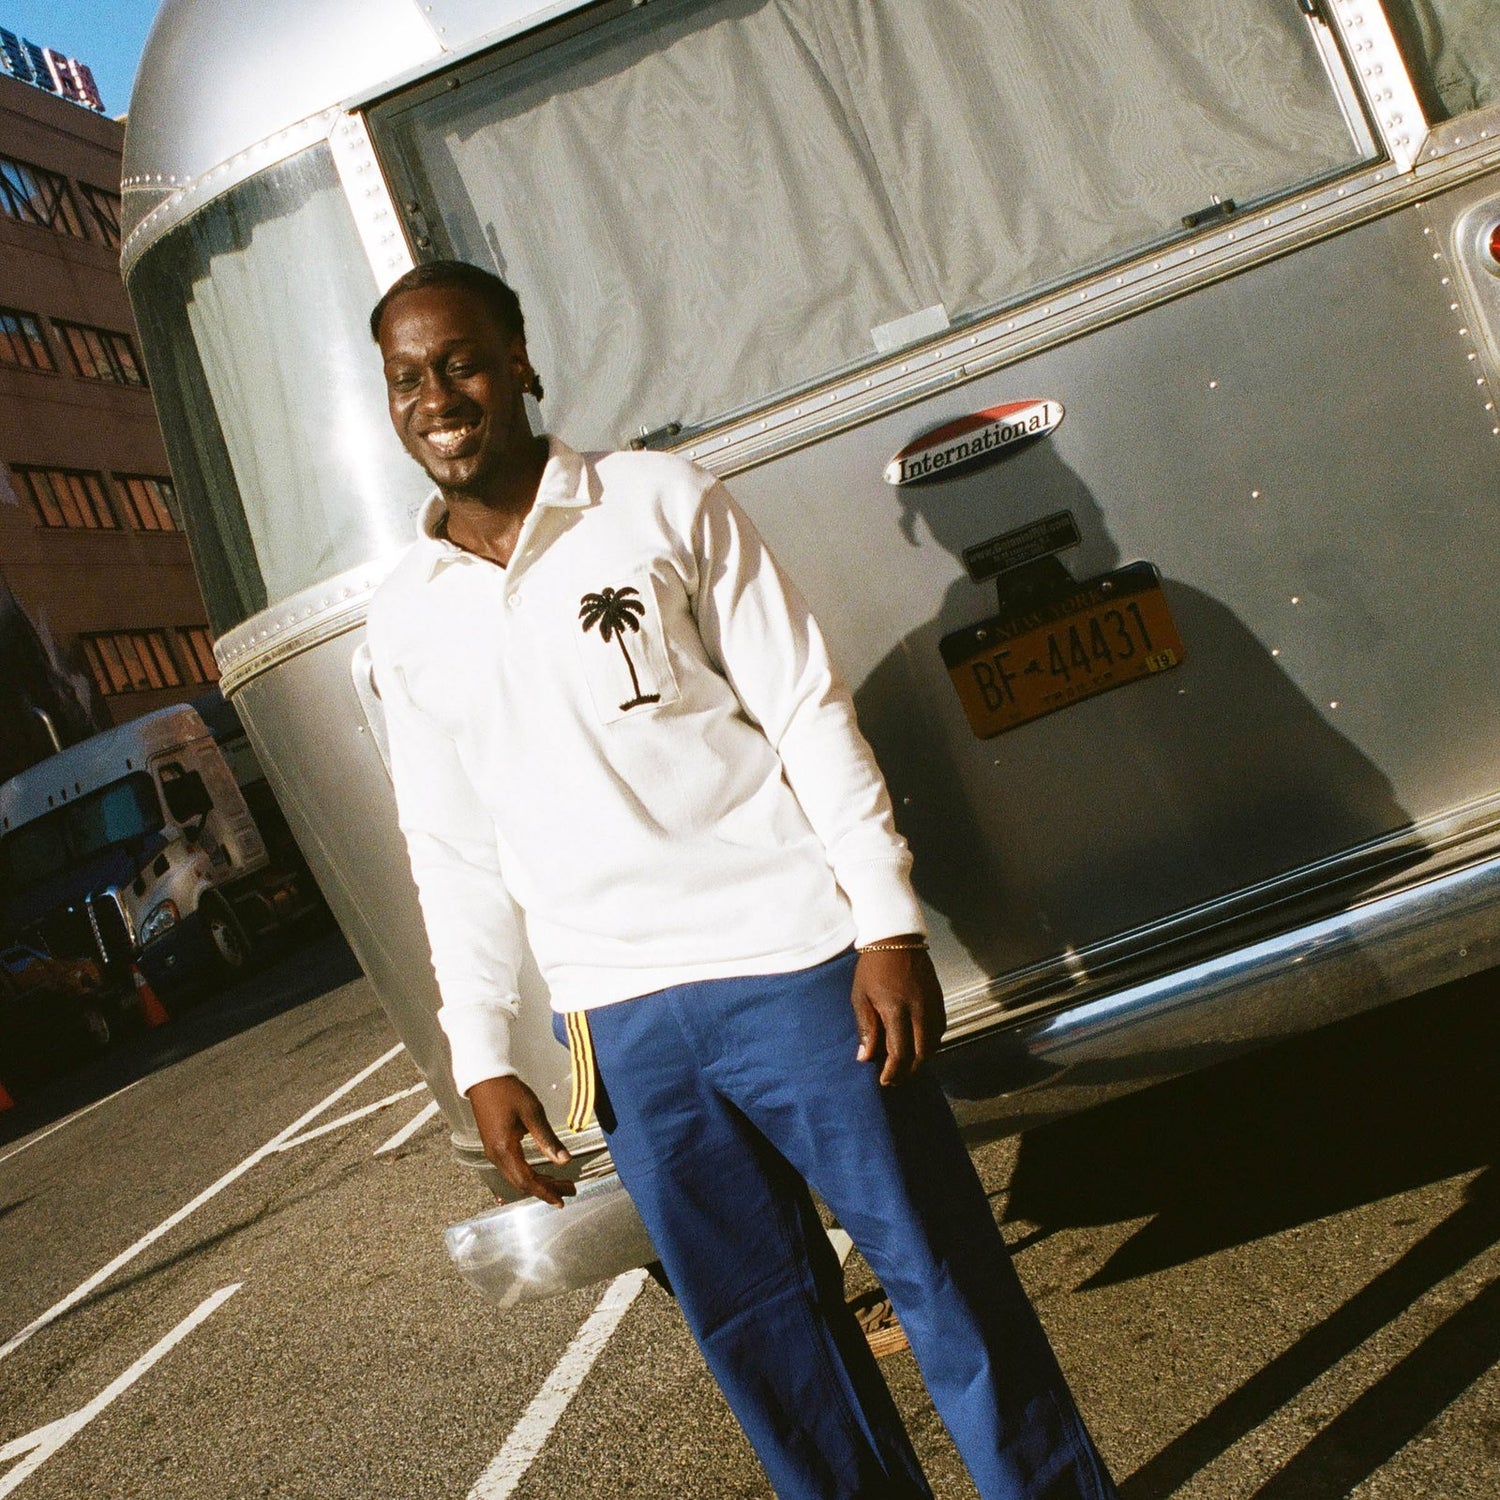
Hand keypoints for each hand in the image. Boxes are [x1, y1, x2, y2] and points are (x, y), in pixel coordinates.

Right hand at [467, 1074, 575, 1207]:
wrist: (485, 1078)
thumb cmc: (508, 1092)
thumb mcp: (532, 1113)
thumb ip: (548, 1139)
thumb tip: (565, 1161)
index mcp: (504, 1149)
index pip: (527, 1181)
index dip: (545, 1192)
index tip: (562, 1200)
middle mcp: (496, 1156)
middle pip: (522, 1183)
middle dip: (546, 1189)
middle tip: (569, 1190)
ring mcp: (493, 1152)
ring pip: (516, 1177)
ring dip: (538, 1182)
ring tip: (560, 1182)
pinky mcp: (494, 1146)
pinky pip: (512, 1168)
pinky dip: (528, 1174)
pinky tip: (541, 1171)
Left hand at [851, 939, 946, 1085]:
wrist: (896, 939)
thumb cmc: (872, 968)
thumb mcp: (860, 997)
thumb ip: (866, 1028)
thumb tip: (866, 1058)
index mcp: (896, 1010)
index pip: (900, 1052)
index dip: (893, 1071)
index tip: (884, 1081)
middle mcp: (919, 1010)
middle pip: (921, 1054)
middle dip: (908, 1071)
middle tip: (895, 1079)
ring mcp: (932, 1005)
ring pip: (934, 1044)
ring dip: (921, 1059)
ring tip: (906, 1066)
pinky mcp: (940, 999)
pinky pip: (940, 1029)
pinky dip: (931, 1043)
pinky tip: (919, 1046)